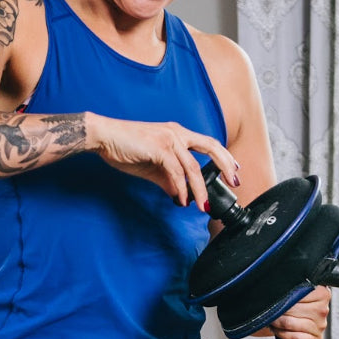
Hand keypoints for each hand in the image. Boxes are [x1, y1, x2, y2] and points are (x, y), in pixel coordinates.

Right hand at [85, 113, 240, 210]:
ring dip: (200, 190)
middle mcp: (176, 133)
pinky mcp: (159, 148)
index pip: (208, 143)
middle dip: (226, 165)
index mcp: (177, 134)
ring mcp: (168, 139)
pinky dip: (181, 188)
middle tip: (235, 182)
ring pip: (193, 167)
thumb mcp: (152, 167)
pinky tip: (182, 199)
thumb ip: (168, 180)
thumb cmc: (125, 148)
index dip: (223, 156)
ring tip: (203, 206)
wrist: (103, 137)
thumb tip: (181, 196)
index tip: (233, 170)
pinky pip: (176, 172)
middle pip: (210, 146)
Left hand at [255, 286, 330, 338]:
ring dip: (277, 322)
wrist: (294, 317)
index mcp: (322, 293)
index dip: (284, 297)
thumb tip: (279, 287)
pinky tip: (279, 330)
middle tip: (271, 310)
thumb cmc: (294, 301)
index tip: (277, 298)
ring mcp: (321, 325)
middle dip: (278, 310)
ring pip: (291, 323)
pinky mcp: (316, 338)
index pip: (298, 293)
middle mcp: (323, 309)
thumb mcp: (295, 288)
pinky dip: (283, 334)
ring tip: (273, 320)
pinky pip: (296, 338)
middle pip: (293, 309)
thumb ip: (292, 286)